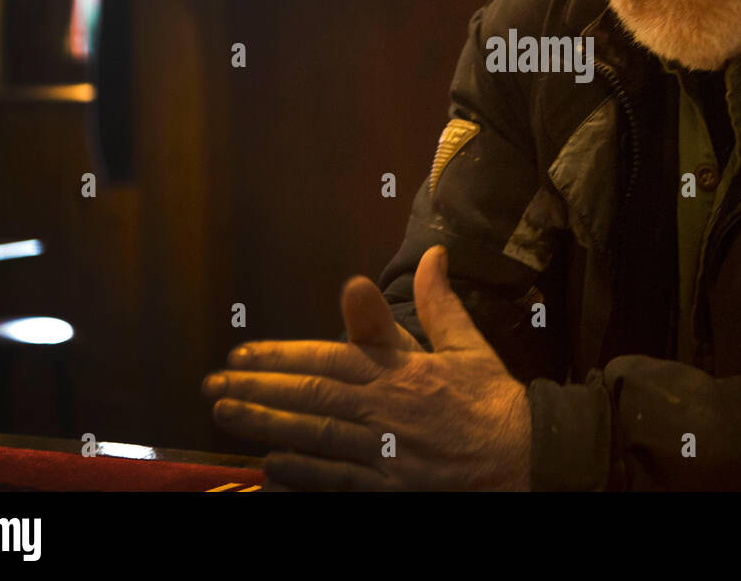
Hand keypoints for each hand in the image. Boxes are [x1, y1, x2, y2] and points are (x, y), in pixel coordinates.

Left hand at [201, 245, 530, 489]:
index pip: (331, 357)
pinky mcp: (390, 488)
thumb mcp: (468, 345)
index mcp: (403, 371)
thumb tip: (432, 253)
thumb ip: (439, 302)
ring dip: (266, 427)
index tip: (243, 353)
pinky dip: (301, 475)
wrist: (526, 457)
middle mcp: (388, 409)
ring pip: (315, 437)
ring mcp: (386, 453)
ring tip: (226, 417)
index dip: (282, 356)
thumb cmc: (492, 400)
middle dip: (257, 391)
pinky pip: (336, 482)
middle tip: (213, 387)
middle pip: (312, 397)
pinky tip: (270, 467)